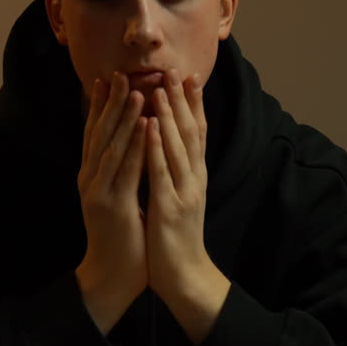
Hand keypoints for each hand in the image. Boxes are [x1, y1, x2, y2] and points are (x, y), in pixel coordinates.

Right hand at [75, 72, 149, 334]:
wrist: (111, 277)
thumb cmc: (120, 238)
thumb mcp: (118, 198)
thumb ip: (119, 173)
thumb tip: (128, 147)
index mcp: (92, 176)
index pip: (95, 134)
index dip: (100, 105)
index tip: (107, 78)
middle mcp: (90, 179)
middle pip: (99, 133)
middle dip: (110, 102)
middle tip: (119, 74)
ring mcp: (98, 191)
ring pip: (110, 146)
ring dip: (123, 118)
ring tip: (135, 91)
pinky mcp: (111, 205)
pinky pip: (124, 169)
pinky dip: (133, 146)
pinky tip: (143, 127)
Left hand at [143, 69, 215, 304]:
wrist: (185, 275)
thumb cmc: (176, 237)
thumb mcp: (179, 197)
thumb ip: (177, 172)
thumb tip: (170, 146)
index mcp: (194, 176)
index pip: (196, 133)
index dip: (192, 104)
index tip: (187, 76)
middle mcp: (194, 179)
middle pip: (190, 132)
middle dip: (182, 100)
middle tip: (175, 70)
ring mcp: (184, 192)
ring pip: (178, 147)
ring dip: (169, 117)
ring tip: (160, 90)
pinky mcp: (171, 208)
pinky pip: (163, 174)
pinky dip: (157, 149)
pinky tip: (150, 129)